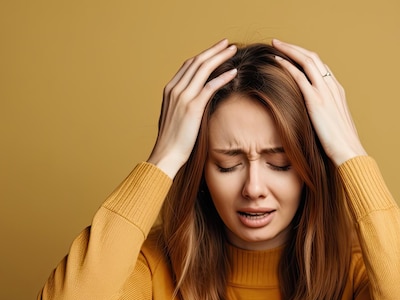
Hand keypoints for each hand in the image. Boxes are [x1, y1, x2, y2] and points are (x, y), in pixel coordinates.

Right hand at [147, 39, 237, 177]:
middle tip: (227, 43)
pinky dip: (222, 77)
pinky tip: (233, 71)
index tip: (216, 50)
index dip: (204, 55)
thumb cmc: (172, 141)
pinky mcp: (192, 107)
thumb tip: (193, 103)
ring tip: (233, 51)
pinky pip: (209, 86)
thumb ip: (182, 106)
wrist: (166, 155)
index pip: (188, 65)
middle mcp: (175, 89)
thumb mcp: (175, 118)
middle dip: (213, 50)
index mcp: (170, 90)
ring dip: (220, 57)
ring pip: (203, 69)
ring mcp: (182, 97)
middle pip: (197, 62)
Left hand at [271, 39, 366, 165]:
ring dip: (289, 50)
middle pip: (313, 58)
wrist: (348, 150)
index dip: (304, 57)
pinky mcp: (315, 101)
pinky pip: (299, 76)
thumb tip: (312, 117)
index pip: (320, 66)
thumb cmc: (340, 143)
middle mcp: (332, 86)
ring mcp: (325, 92)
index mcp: (337, 90)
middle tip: (279, 42)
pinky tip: (276, 61)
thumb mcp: (333, 123)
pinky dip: (287, 65)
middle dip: (295, 47)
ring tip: (275, 44)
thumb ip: (323, 114)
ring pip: (306, 61)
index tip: (291, 53)